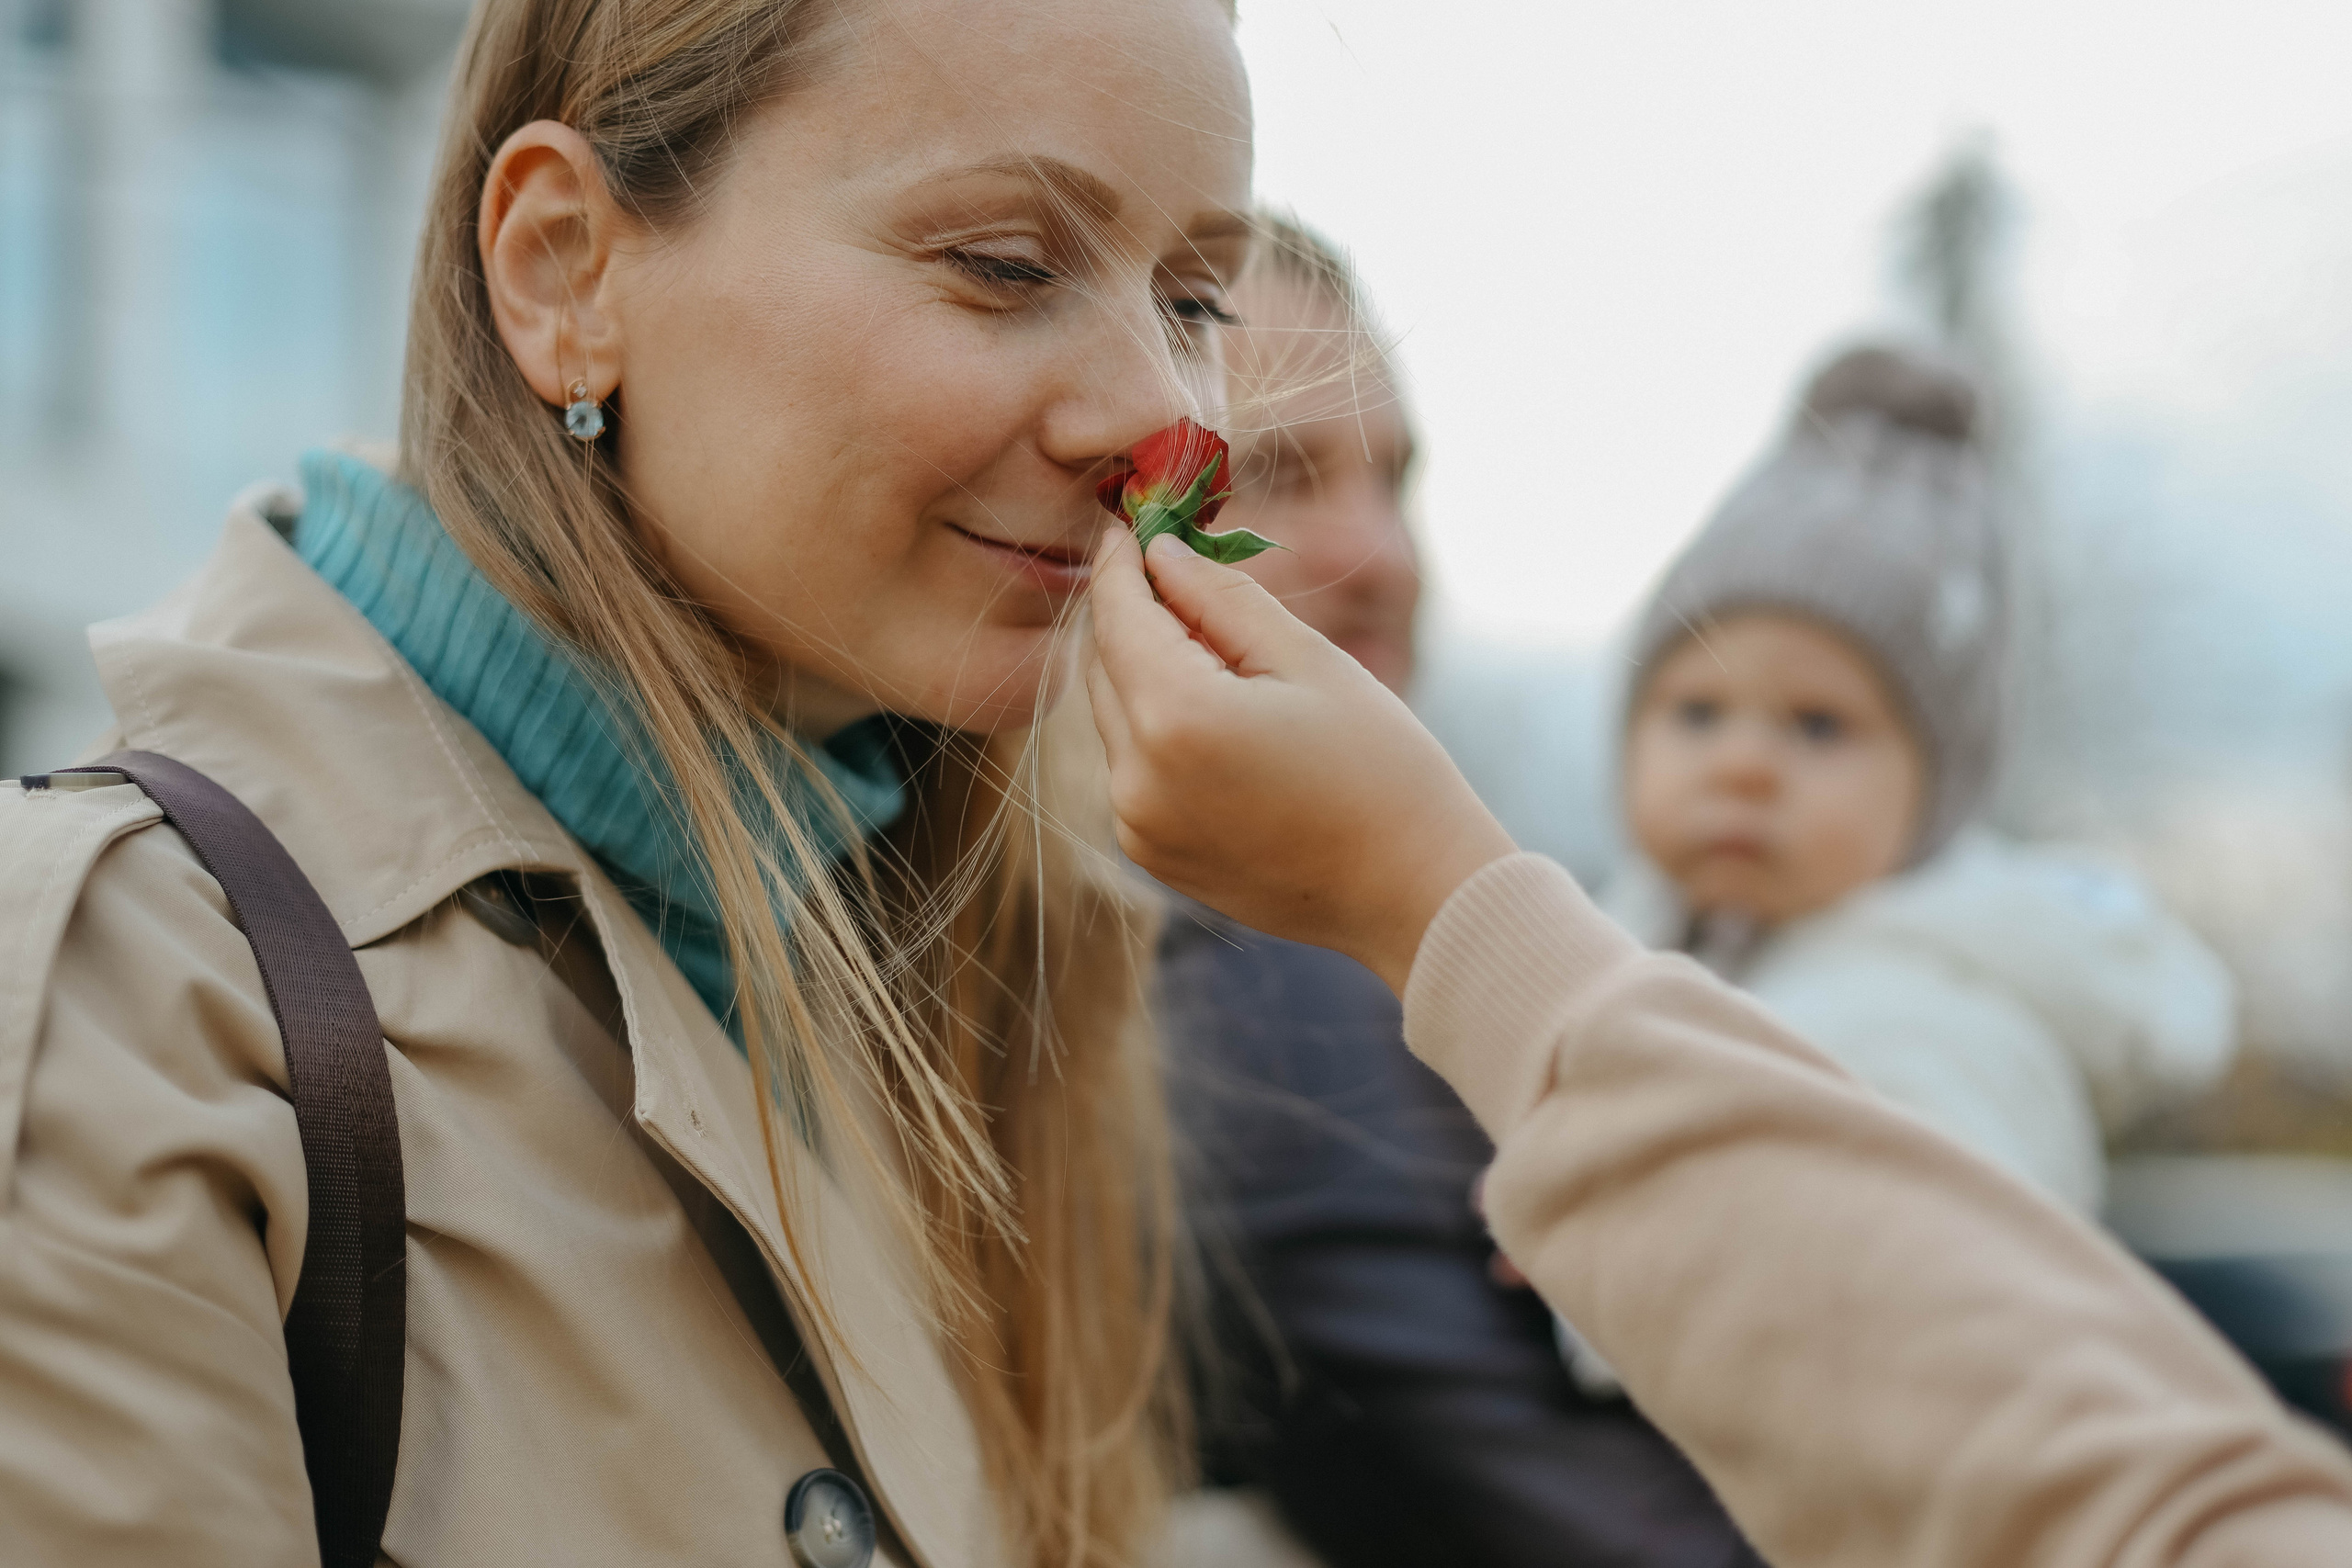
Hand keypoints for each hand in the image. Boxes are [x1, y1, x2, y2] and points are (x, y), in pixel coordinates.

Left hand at [1085, 527, 1515, 993]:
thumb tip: (1159, 552)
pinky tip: (1222, 720)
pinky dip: (1156, 728)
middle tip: (1181, 573)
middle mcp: (1136, 776)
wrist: (1411, 890)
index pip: (1118, 614)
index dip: (1119, 561)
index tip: (1129, 523)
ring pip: (1115, 715)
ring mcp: (1136, 824)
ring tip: (1220, 652)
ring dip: (1145, 672)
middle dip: (1135, 613)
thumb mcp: (1307, 658)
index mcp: (1177, 717)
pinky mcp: (1149, 853)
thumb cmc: (1381, 767)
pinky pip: (1131, 767)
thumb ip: (1219, 596)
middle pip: (1105, 664)